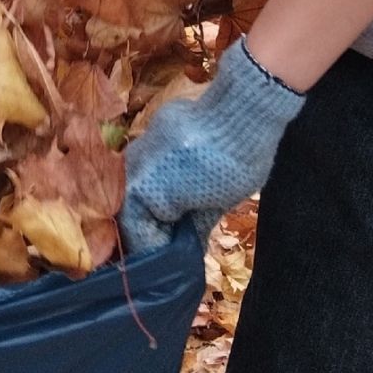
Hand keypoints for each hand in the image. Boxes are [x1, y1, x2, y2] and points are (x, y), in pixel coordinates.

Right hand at [120, 40, 305, 254]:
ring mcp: (139, 144)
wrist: (242, 110)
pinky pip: (149, 161)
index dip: (155, 253)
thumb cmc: (231, 166)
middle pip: (131, 209)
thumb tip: (183, 248)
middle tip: (173, 239)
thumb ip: (189, 229)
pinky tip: (179, 180)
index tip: (172, 262)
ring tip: (177, 212)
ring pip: (138, 183)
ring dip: (153, 200)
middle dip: (151, 226)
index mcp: (141, 193)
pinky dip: (160, 175)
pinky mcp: (153, 127)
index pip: (138, 236)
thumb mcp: (213, 209)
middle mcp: (130, 168)